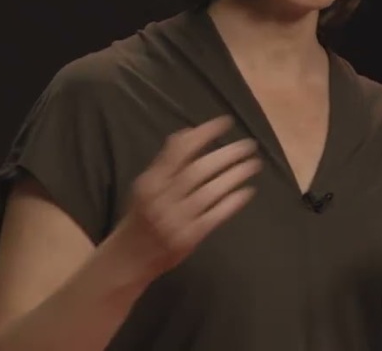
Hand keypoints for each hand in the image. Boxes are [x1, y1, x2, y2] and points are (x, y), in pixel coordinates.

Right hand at [117, 115, 261, 282]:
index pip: (179, 150)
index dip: (204, 134)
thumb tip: (187, 133)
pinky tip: (246, 192)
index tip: (226, 122)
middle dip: (227, 154)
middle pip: (199, 170)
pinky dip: (232, 202)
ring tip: (253, 165)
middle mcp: (162, 198)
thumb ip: (165, 162)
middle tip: (249, 145)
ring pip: (210, 192)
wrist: (128, 259)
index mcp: (150, 182)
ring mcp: (176, 219)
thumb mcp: (146, 187)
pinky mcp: (189, 238)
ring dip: (235, 175)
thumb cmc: (140, 217)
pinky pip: (215, 216)